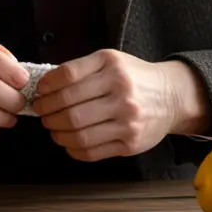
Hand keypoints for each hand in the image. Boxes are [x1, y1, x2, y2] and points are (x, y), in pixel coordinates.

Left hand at [33, 50, 195, 161]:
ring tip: (52, 127)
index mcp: (112, 68)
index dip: (48, 86)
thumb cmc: (134, 77)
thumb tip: (46, 86)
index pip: (68, 77)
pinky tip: (68, 141)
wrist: (171, 97)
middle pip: (70, 109)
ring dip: (57, 133)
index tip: (39, 91)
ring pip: (79, 133)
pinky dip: (73, 148)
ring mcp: (127, 121)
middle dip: (47, 112)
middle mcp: (121, 93)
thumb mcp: (111, 60)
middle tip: (41, 111)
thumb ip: (81, 69)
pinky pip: (92, 151)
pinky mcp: (130, 143)